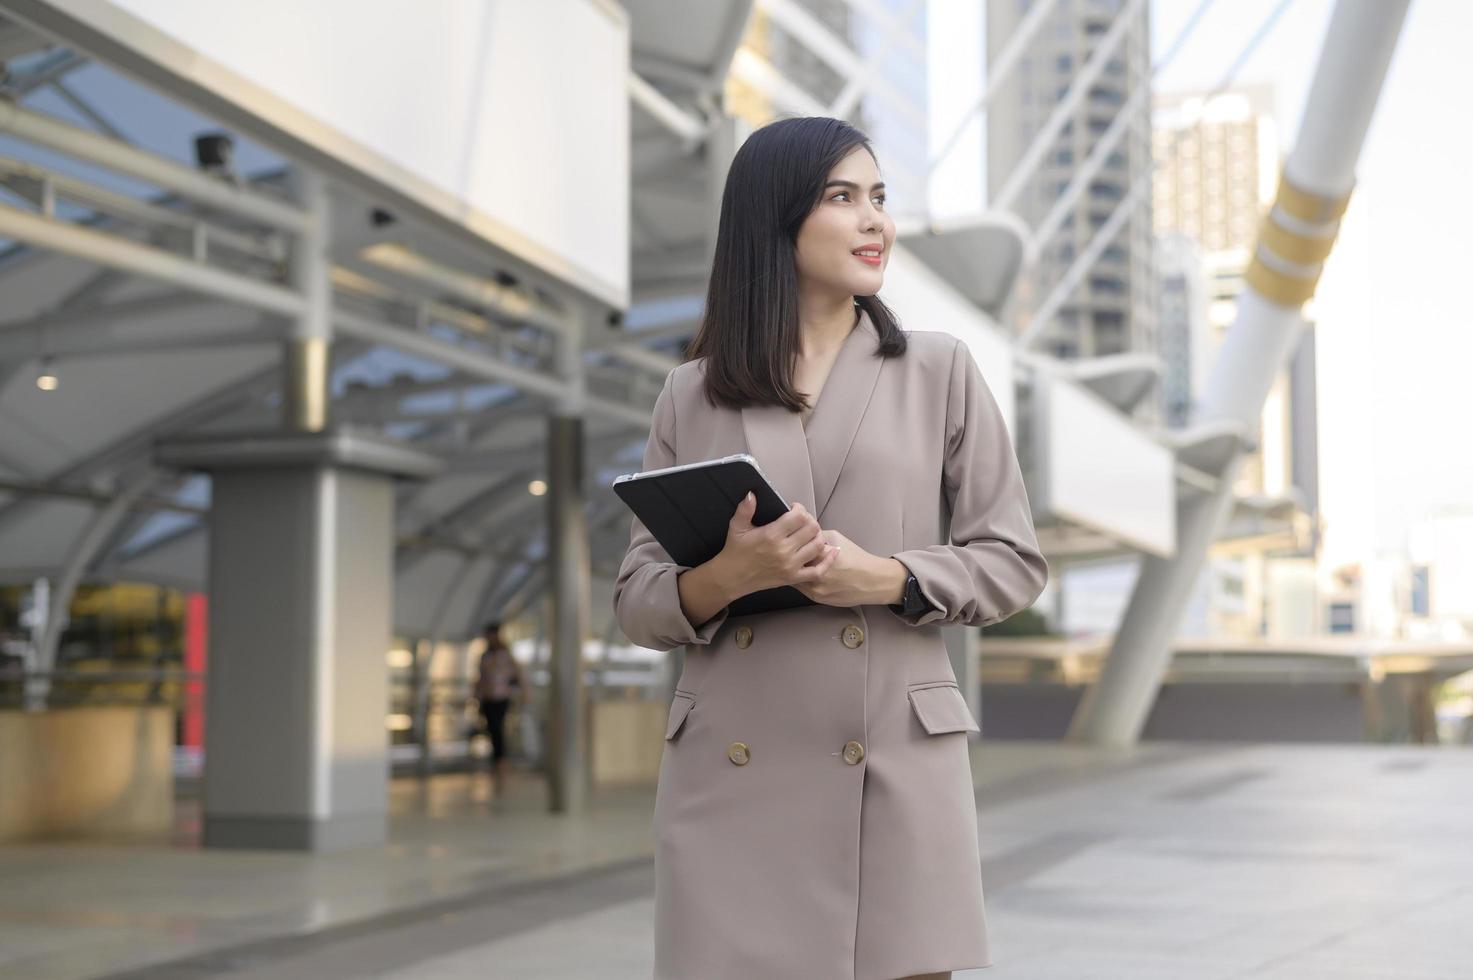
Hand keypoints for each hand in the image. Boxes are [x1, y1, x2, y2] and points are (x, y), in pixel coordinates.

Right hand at [717, 492, 838, 595]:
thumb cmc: (736, 552)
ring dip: (818, 537)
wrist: (732, 577)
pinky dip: (827, 561)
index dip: (800, 509)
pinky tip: (831, 552)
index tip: (794, 509)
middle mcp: (784, 550)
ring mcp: (791, 566)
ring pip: (818, 546)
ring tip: (810, 534)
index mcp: (771, 535)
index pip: (799, 516)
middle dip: (810, 521)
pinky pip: (818, 571)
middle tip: (803, 521)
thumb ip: (745, 509)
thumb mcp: (737, 527)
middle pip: (812, 529)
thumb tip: (752, 494)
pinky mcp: (793, 578)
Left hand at [793, 529, 901, 607]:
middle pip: (794, 564)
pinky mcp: (818, 598)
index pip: (797, 547)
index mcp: (822, 555)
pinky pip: (802, 589)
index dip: (795, 544)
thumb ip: (818, 535)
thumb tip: (802, 533)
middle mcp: (818, 574)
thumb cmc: (857, 559)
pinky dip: (803, 581)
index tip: (794, 542)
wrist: (872, 581)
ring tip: (802, 565)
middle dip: (793, 559)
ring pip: (796, 578)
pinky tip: (809, 575)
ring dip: (796, 572)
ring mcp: (817, 588)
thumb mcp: (838, 538)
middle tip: (795, 554)